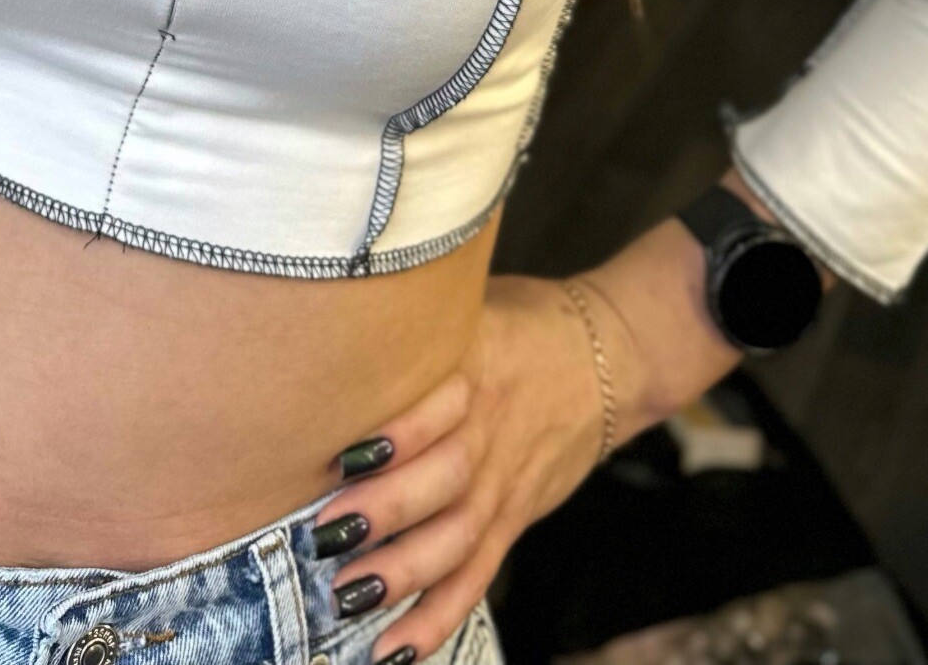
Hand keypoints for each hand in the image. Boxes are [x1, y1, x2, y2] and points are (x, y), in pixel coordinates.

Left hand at [313, 273, 615, 663]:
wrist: (607, 357)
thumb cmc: (519, 322)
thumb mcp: (468, 303)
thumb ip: (417, 320)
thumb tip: (333, 304)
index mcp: (477, 367)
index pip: (438, 403)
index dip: (396, 433)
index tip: (340, 454)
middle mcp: (490, 429)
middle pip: (445, 478)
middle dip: (387, 511)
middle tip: (326, 534)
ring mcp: (505, 480)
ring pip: (459, 535)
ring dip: (405, 572)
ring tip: (348, 596)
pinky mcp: (514, 516)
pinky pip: (478, 573)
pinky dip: (439, 614)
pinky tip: (398, 647)